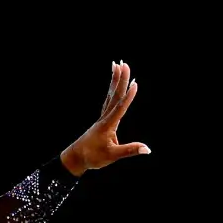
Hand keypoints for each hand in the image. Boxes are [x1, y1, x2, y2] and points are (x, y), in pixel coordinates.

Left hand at [60, 61, 149, 175]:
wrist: (75, 158)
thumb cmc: (92, 157)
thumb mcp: (112, 155)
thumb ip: (129, 150)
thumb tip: (147, 149)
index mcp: (108, 125)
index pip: (120, 108)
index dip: (128, 97)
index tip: (135, 84)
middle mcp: (105, 118)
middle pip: (114, 95)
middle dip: (120, 79)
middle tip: (125, 64)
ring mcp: (102, 118)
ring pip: (110, 95)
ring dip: (114, 80)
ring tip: (117, 65)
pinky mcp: (102, 120)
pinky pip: (108, 101)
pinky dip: (112, 91)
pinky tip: (114, 85)